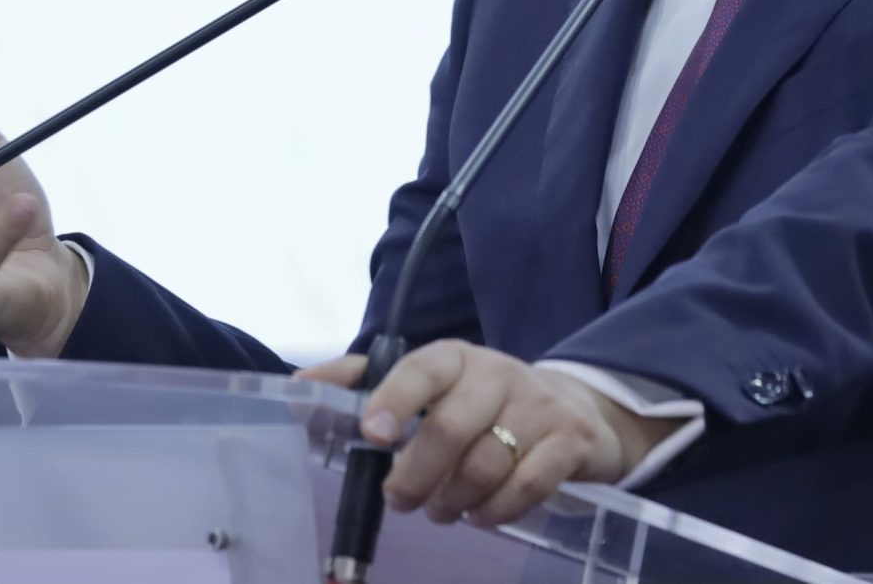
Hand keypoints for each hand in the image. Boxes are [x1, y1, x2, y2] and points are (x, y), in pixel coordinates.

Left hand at [297, 344, 677, 526]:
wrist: (575, 409)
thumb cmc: (482, 401)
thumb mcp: (430, 383)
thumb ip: (364, 382)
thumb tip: (297, 387)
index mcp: (454, 358)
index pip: (420, 370)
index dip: (393, 400)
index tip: (372, 434)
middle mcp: (498, 373)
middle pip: (450, 428)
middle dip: (417, 476)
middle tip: (402, 500)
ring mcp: (539, 405)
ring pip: (487, 464)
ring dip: (455, 502)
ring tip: (445, 510)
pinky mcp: (570, 439)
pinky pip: (530, 484)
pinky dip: (500, 510)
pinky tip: (484, 514)